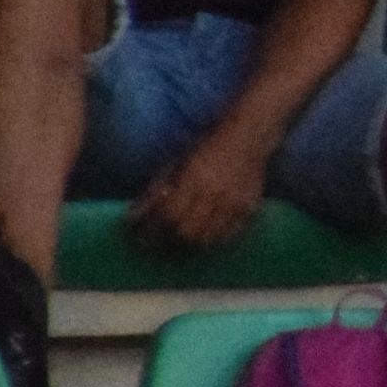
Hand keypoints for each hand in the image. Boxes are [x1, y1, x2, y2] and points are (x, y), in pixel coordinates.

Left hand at [128, 128, 269, 252]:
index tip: (138, 238)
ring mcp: (235, 204)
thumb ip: (158, 189)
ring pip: (207, 239)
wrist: (248, 139)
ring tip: (175, 247)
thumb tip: (136, 215)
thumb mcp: (175, 163)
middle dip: (167, 243)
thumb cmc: (206, 148)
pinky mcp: (250, 210)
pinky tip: (201, 242)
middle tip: (154, 247)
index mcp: (193, 179)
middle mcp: (215, 194)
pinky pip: (228, 237)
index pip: (168, 214)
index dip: (151, 229)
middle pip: (187, 232)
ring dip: (188, 247)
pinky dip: (212, 243)